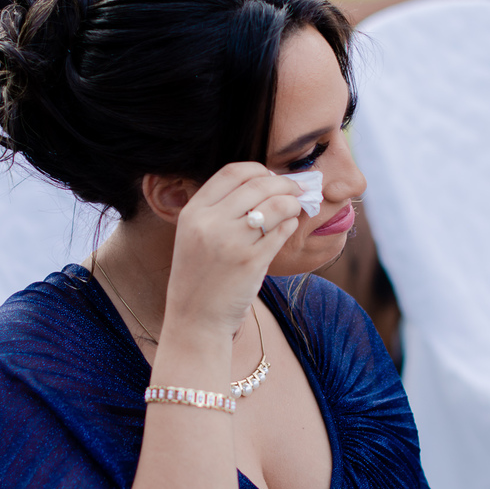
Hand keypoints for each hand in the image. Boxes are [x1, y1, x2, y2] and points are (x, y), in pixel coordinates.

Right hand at [163, 163, 303, 338]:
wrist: (196, 319)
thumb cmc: (200, 276)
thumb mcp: (195, 236)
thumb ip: (220, 209)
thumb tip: (265, 183)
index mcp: (193, 212)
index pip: (232, 172)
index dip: (259, 169)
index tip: (271, 177)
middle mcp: (209, 223)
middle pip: (258, 184)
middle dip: (284, 183)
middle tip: (296, 189)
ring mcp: (231, 242)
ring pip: (275, 204)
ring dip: (292, 202)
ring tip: (296, 207)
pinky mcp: (251, 262)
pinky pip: (281, 231)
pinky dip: (291, 223)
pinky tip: (289, 226)